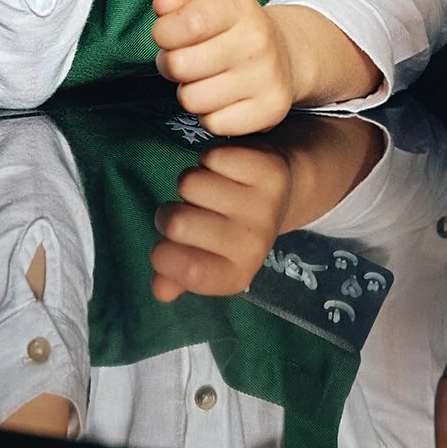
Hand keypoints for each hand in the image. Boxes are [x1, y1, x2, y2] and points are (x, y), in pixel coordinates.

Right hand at [149, 142, 293, 299]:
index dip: (163, 255)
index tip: (166, 243)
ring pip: (189, 184)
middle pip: (177, 224)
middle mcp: (254, 245)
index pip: (189, 271)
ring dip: (191, 183)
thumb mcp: (208, 256)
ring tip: (210, 189)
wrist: (287, 189)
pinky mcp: (269, 169)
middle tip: (188, 210)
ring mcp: (264, 206)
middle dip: (169, 212)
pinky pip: (210, 157)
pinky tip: (226, 168)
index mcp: (235, 274)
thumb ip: (178, 276)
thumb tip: (160, 289)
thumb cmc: (232, 225)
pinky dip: (209, 159)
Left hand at [152, 0, 296, 135]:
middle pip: (180, 65)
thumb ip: (179, 1)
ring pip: (191, 99)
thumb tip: (163, 2)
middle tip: (187, 59)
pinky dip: (211, 115)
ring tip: (206, 78)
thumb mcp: (209, 2)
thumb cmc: (236, 29)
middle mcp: (257, 40)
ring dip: (191, 92)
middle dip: (172, 64)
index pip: (189, 23)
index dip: (164, 32)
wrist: (286, 54)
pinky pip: (213, 124)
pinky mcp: (270, 110)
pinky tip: (223, 98)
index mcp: (239, 6)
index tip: (166, 33)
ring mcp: (266, 77)